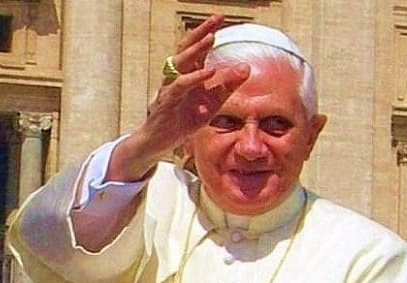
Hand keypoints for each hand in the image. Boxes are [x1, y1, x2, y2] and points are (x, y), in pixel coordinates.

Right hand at [107, 14, 249, 181]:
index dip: (207, 31)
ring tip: (211, 37)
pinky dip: (195, 77)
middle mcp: (177, 76)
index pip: (197, 48)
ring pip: (180, 62)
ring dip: (196, 49)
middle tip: (217, 19)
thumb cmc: (183, 119)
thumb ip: (227, 85)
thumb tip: (246, 67)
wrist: (160, 141)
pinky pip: (180, 85)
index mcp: (188, 74)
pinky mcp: (167, 101)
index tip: (221, 17)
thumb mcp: (212, 102)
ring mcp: (170, 87)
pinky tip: (209, 71)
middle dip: (201, 31)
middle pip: (186, 47)